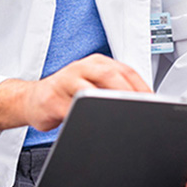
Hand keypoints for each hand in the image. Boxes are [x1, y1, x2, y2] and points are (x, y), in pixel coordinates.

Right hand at [0, 54, 150, 134]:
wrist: (33, 100)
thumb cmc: (68, 93)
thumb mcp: (93, 84)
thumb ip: (114, 89)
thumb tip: (143, 103)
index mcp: (96, 63)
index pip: (125, 70)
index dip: (141, 86)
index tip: (153, 101)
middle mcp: (81, 68)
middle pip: (109, 75)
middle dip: (127, 92)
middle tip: (140, 107)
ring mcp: (65, 82)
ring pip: (89, 90)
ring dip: (106, 102)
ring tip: (121, 113)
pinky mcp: (51, 100)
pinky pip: (70, 110)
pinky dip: (83, 116)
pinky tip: (93, 123)